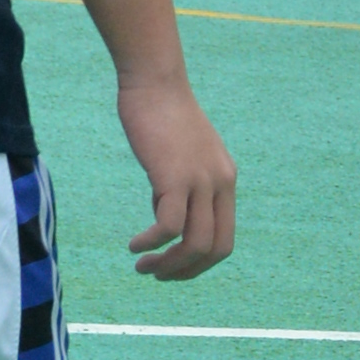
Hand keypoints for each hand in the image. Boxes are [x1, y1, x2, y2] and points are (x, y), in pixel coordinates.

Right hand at [120, 71, 237, 280]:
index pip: (224, 239)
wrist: (154, 83)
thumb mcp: (181, 156)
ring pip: (195, 243)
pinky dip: (152, 243)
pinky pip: (168, 226)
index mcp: (226, 181)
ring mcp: (201, 181)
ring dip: (168, 264)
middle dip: (186, 271)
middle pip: (214, 249)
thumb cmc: (162, 116)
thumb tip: (165, 214)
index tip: (172, 267)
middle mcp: (220, 184)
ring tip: (143, 267)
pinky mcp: (175, 176)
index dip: (200, 263)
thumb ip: (180, 186)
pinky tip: (134, 244)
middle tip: (157, 275)